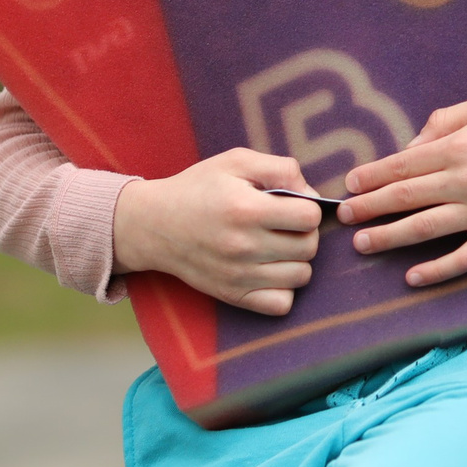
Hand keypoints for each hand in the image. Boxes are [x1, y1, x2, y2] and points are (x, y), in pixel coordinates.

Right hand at [115, 148, 323, 313]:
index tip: (292, 205)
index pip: (310, 217)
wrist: (153, 224)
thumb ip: (280, 168)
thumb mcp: (236, 162)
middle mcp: (243, 246)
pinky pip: (281, 304)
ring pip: (301, 276)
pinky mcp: (232, 296)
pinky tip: (270, 270)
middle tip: (286, 225)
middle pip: (309, 247)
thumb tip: (312, 194)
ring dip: (296, 260)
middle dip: (305, 233)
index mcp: (246, 209)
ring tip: (277, 246)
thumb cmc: (198, 188)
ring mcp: (238, 275)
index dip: (308, 207)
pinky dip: (283, 289)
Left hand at [339, 94, 466, 286]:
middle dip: (369, 208)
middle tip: (343, 218)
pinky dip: (438, 270)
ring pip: (425, 229)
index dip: (371, 177)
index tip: (349, 185)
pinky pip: (464, 258)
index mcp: (459, 146)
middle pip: (405, 198)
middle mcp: (465, 181)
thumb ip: (443, 120)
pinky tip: (413, 278)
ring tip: (363, 245)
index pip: (402, 164)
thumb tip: (410, 147)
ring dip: (390, 238)